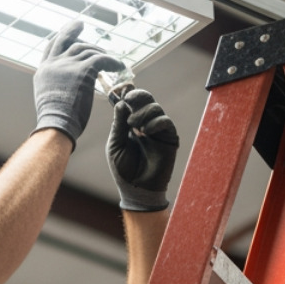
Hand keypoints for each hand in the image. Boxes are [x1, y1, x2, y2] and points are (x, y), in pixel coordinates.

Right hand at [32, 21, 123, 146]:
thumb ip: (55, 87)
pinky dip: (112, 61)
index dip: (59, 38)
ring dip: (100, 52)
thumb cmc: (55, 121)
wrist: (56, 124)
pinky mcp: (83, 70)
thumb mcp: (47, 98)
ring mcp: (68, 65)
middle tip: (80, 24)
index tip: (65, 33)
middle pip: (65, 39)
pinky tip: (119, 66)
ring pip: (87, 50)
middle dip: (72, 30)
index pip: (51, 47)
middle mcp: (54, 64)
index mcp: (44, 71)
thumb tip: (65, 88)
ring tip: (110, 58)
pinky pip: (102, 59)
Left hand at [106, 87, 178, 210]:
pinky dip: (155, 122)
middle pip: (146, 99)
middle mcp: (145, 123)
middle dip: (137, 97)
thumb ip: (118, 124)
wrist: (137, 189)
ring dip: (143, 113)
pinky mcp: (169, 138)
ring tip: (134, 127)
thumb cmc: (123, 169)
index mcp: (130, 123)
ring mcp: (157, 130)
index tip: (122, 94)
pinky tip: (145, 132)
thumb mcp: (115, 144)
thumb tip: (120, 103)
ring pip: (155, 107)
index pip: (132, 102)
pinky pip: (165, 121)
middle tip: (129, 102)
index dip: (128, 95)